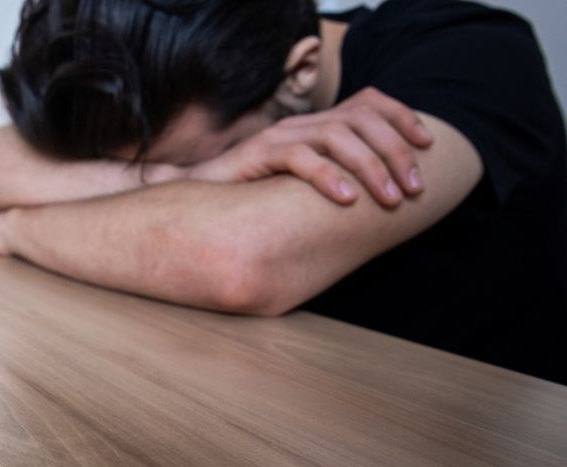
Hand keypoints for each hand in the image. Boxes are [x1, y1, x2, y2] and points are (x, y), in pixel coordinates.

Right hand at [188, 87, 433, 206]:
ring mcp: (279, 135)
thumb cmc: (259, 197)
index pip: (369, 102)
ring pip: (337, 136)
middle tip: (412, 189)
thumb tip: (388, 191)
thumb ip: (340, 176)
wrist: (203, 199)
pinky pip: (299, 157)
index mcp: (317, 124)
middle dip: (395, 153)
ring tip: (387, 199)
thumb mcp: (308, 183)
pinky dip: (327, 176)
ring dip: (370, 167)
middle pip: (361, 119)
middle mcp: (301, 122)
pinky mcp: (258, 154)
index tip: (427, 146)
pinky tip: (345, 200)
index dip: (402, 117)